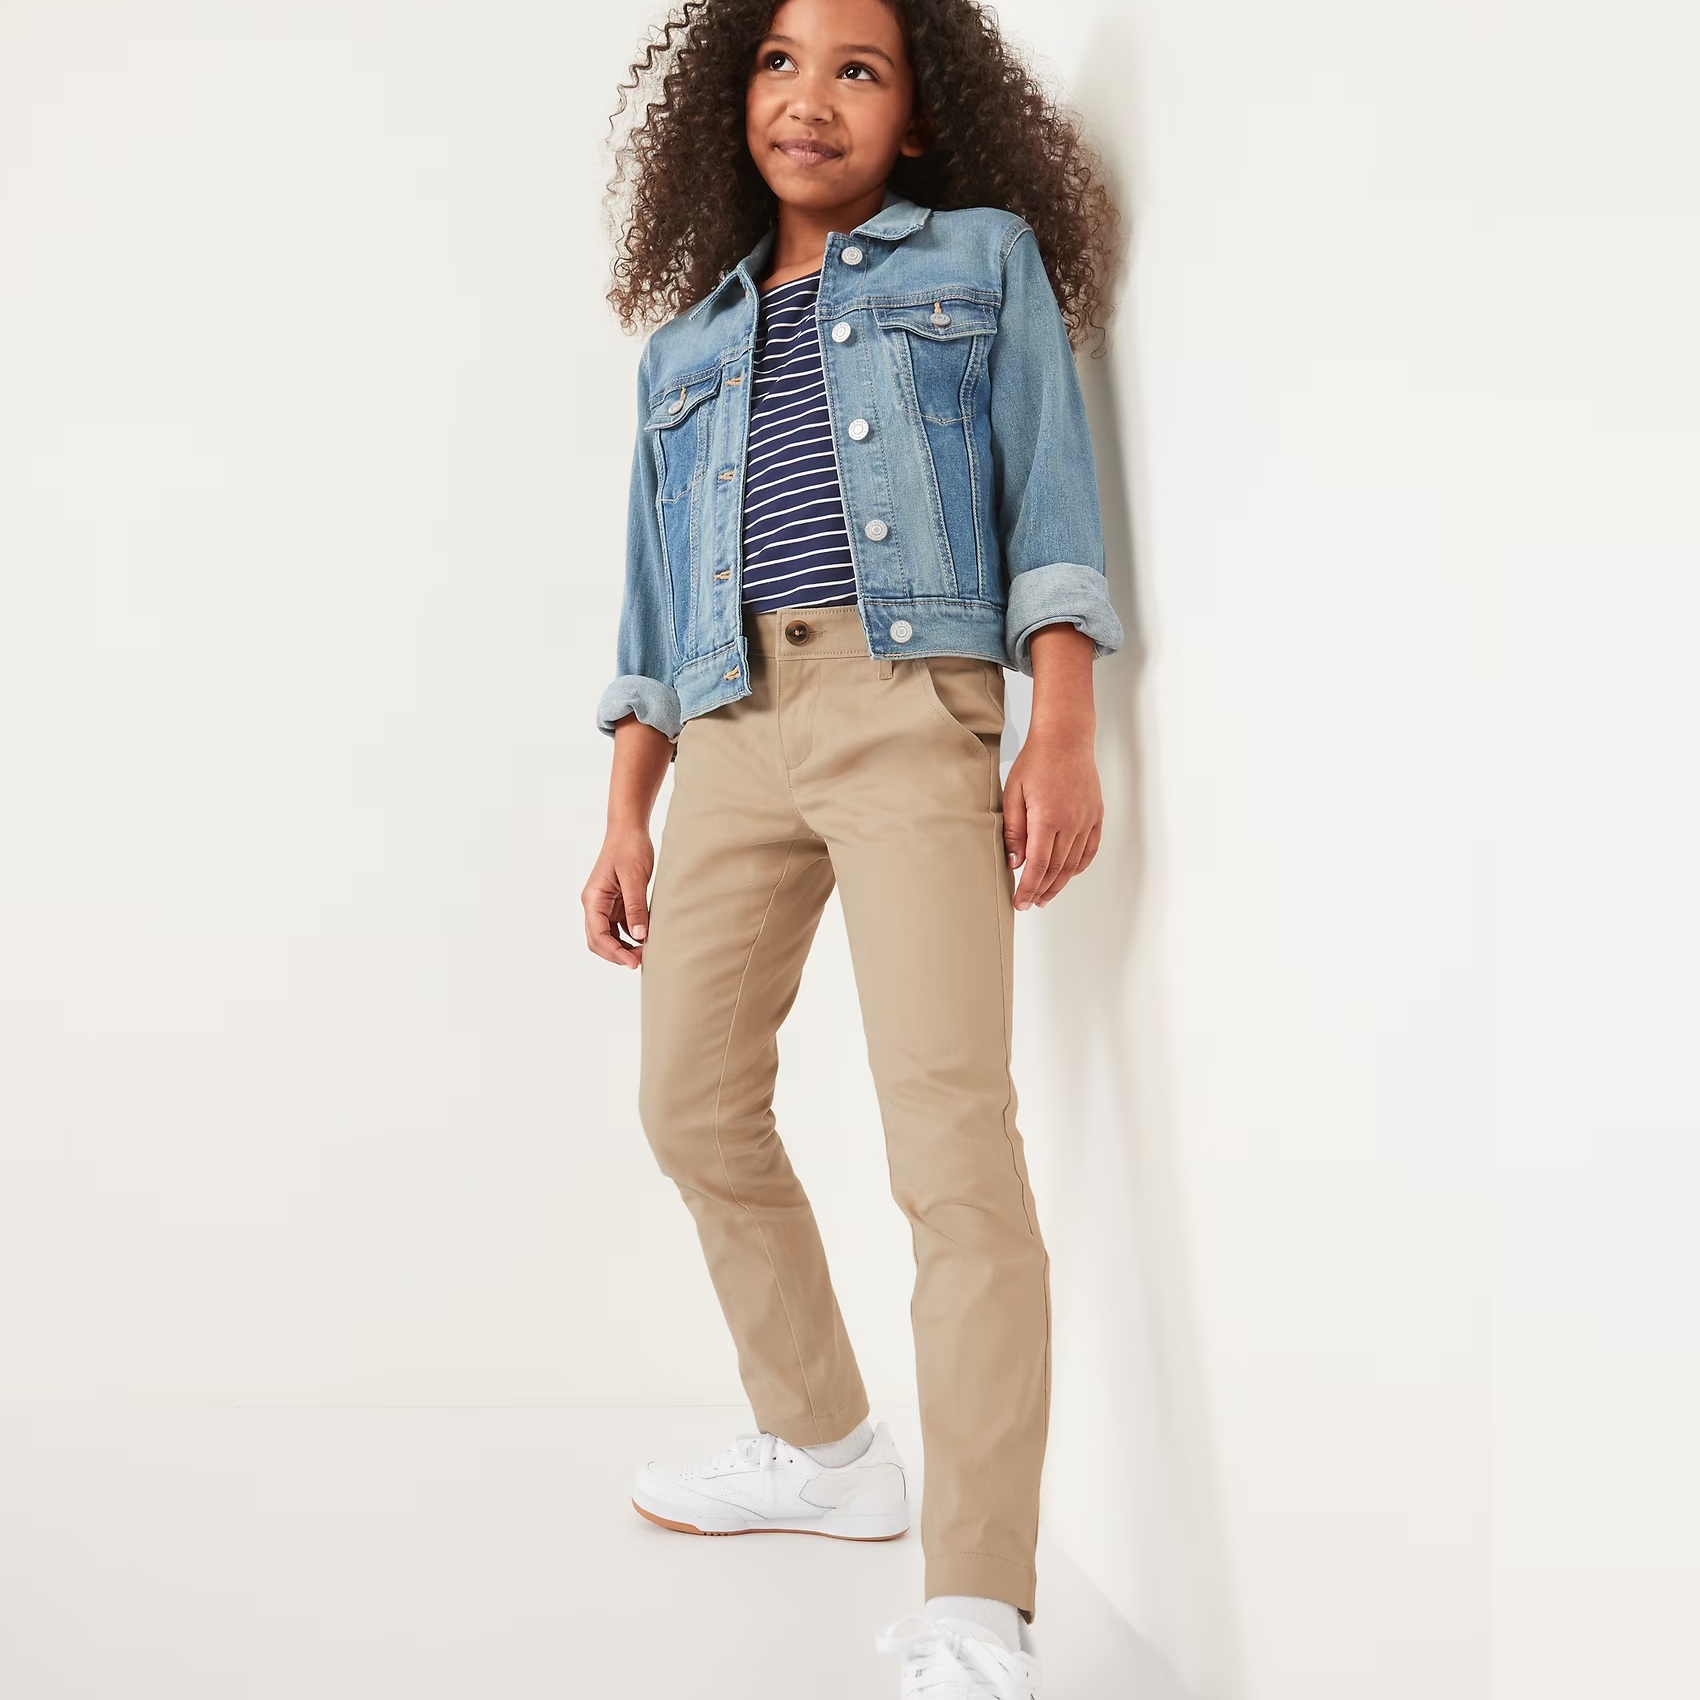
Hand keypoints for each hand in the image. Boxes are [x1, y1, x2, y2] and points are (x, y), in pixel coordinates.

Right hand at [583, 823, 655, 967]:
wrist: (629, 829)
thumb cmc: (629, 848)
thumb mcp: (635, 878)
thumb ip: (636, 907)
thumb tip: (640, 936)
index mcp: (593, 899)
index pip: (598, 935)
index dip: (615, 952)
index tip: (633, 963)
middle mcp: (594, 904)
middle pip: (599, 941)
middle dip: (617, 954)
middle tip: (640, 962)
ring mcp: (604, 905)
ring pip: (608, 936)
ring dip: (623, 947)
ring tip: (645, 953)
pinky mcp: (616, 902)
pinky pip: (619, 927)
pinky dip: (630, 936)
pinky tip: (645, 939)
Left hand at [1002, 726, 1102, 909]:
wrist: (1066, 739)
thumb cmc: (1037, 761)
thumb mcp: (1013, 793)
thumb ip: (1014, 829)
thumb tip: (1014, 861)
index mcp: (1047, 818)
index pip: (1038, 865)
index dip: (1029, 888)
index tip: (1021, 902)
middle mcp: (1070, 823)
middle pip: (1057, 869)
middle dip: (1042, 890)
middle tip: (1030, 903)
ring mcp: (1086, 820)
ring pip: (1074, 863)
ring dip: (1060, 883)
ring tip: (1046, 895)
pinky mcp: (1096, 815)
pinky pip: (1090, 849)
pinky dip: (1079, 866)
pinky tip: (1068, 874)